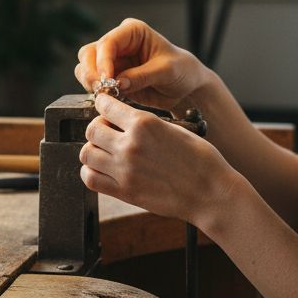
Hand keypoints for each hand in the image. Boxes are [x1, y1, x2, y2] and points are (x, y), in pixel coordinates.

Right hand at [74, 18, 207, 109]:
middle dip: (91, 72)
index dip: (103, 60)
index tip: (106, 78)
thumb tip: (118, 83)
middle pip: (90, 53)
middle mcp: (119, 43)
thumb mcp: (167, 71)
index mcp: (133, 32)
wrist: (186, 88)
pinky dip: (95, 92)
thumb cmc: (182, 70)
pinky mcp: (111, 78)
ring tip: (105, 95)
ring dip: (90, 82)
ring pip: (85, 67)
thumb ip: (142, 76)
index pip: (108, 42)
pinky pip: (92, 83)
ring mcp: (113, 61)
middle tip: (101, 89)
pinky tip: (107, 99)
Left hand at [79, 93, 239, 227]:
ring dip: (93, 149)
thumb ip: (146, 124)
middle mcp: (129, 144)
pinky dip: (90, 172)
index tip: (105, 107)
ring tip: (105, 151)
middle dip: (98, 127)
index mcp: (144, 123)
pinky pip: (91, 179)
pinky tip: (103, 169)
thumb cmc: (201, 160)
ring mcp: (124, 170)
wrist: (210, 192)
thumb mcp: (175, 128)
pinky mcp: (124, 192)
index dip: (104, 104)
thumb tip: (124, 121)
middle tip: (108, 131)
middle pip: (92, 130)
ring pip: (87, 153)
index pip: (106, 106)